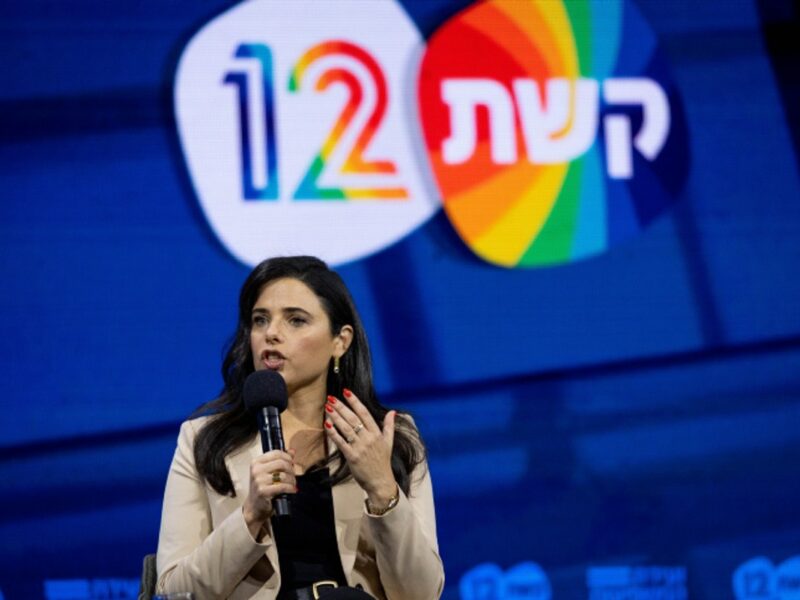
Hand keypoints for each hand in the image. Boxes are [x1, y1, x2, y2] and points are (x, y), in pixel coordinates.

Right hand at [242, 449, 295, 536]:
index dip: (287, 457)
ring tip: (292, 484)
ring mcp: (258, 481)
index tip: (292, 463)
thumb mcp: (268, 472)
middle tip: (293, 476)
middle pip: (281, 463)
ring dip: (292, 480)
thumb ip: (280, 460)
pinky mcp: (263, 491)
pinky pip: (282, 486)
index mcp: (256, 462)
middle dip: (291, 469)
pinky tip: (292, 490)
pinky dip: (290, 488)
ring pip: (283, 475)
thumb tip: (292, 451)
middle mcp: (256, 470)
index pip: (276, 453)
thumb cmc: (263, 487)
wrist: (254, 507)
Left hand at [325, 389, 397, 505]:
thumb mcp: (389, 442)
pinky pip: (340, 442)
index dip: (355, 402)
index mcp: (377, 433)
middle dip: (341, 407)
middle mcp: (368, 438)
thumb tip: (392, 412)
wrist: (380, 482)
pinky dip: (333, 433)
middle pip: (353, 418)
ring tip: (328, 407)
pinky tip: (327, 424)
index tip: (347, 392)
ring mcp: (360, 447)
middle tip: (331, 398)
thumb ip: (389, 426)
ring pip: (346, 428)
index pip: (365, 413)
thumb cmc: (383, 462)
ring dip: (335, 417)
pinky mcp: (352, 457)